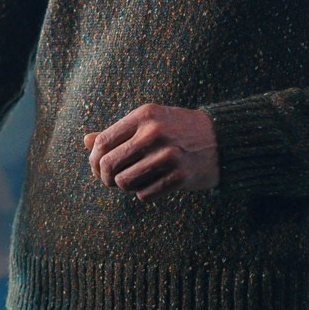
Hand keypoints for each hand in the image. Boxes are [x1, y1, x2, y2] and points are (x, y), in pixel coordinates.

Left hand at [85, 104, 218, 197]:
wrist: (223, 139)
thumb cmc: (178, 130)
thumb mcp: (149, 122)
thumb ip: (118, 132)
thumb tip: (85, 141)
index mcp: (144, 115)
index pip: (103, 142)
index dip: (94, 160)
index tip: (98, 168)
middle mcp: (154, 132)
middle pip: (109, 164)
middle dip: (105, 177)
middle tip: (110, 181)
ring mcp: (168, 154)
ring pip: (124, 182)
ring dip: (125, 187)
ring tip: (134, 181)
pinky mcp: (180, 175)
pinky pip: (144, 194)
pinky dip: (143, 194)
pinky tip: (152, 185)